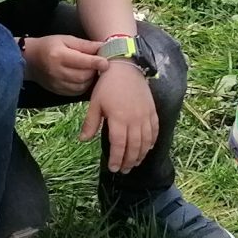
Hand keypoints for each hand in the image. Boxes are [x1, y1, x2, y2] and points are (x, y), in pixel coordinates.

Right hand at [22, 31, 103, 100]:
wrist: (29, 60)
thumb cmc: (49, 45)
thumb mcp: (66, 39)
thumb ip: (85, 45)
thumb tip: (104, 46)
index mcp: (59, 55)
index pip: (82, 61)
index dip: (96, 62)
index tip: (106, 62)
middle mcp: (57, 71)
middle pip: (83, 76)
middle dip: (94, 70)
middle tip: (97, 63)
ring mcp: (56, 83)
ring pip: (81, 86)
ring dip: (90, 79)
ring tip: (89, 70)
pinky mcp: (57, 91)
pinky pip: (76, 92)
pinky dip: (83, 85)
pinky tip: (83, 77)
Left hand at [82, 59, 157, 175]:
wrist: (125, 67)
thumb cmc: (107, 85)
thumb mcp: (95, 103)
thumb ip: (90, 123)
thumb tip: (83, 140)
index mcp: (119, 119)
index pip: (118, 145)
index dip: (116, 159)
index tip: (113, 168)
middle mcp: (134, 120)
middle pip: (134, 147)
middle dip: (128, 161)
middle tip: (123, 170)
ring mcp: (145, 116)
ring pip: (145, 141)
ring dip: (140, 155)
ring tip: (134, 163)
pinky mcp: (152, 111)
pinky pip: (154, 130)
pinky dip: (151, 142)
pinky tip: (147, 148)